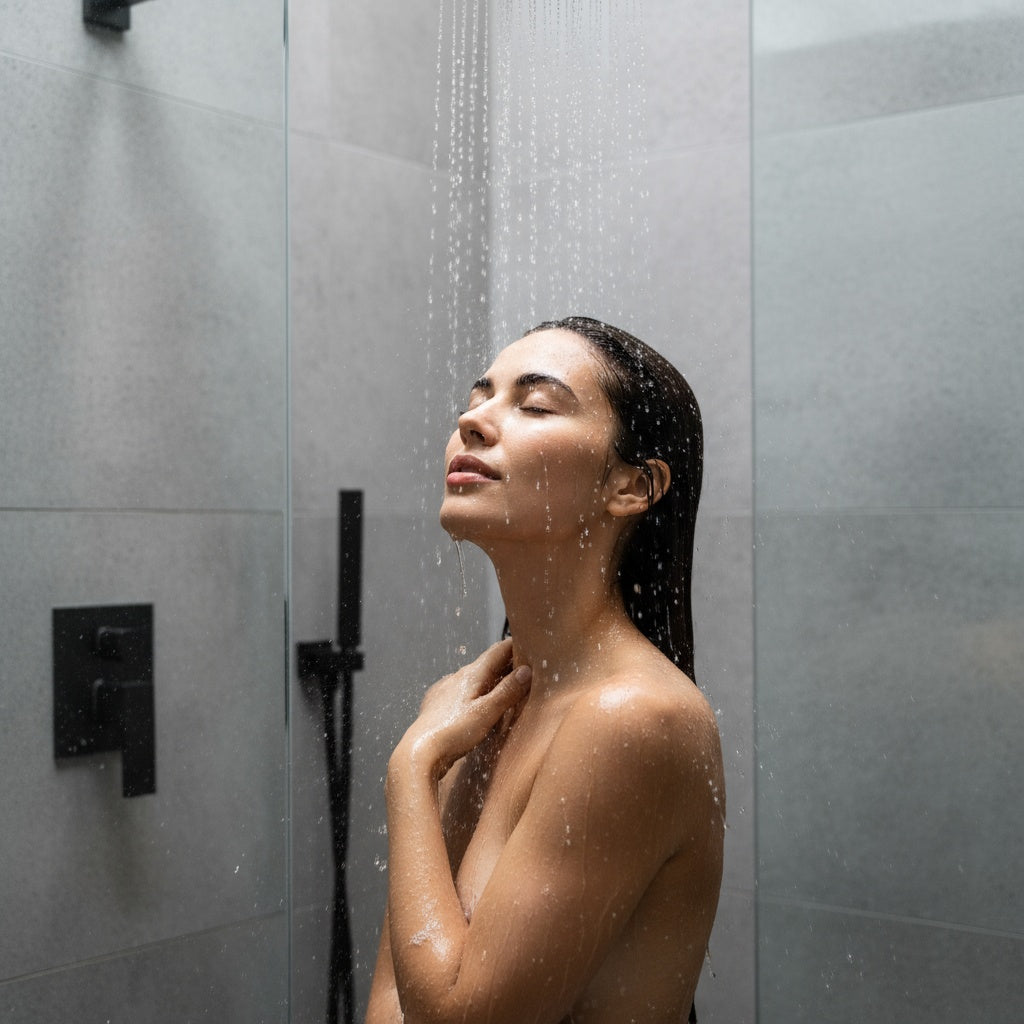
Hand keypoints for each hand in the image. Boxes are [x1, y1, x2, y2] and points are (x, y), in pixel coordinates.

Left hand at [394, 639, 531, 779]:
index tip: (531, 644)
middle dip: (506, 663)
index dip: (515, 646)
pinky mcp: (438, 704)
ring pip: (473, 678)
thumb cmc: (453, 732)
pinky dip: (475, 692)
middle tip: (526, 666)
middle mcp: (457, 676)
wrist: (419, 752)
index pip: (498, 650)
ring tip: (505, 686)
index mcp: (472, 673)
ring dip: (491, 679)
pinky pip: (461, 691)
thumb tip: (526, 670)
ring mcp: (446, 689)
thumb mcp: (487, 712)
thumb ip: (507, 691)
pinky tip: (476, 703)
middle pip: (487, 663)